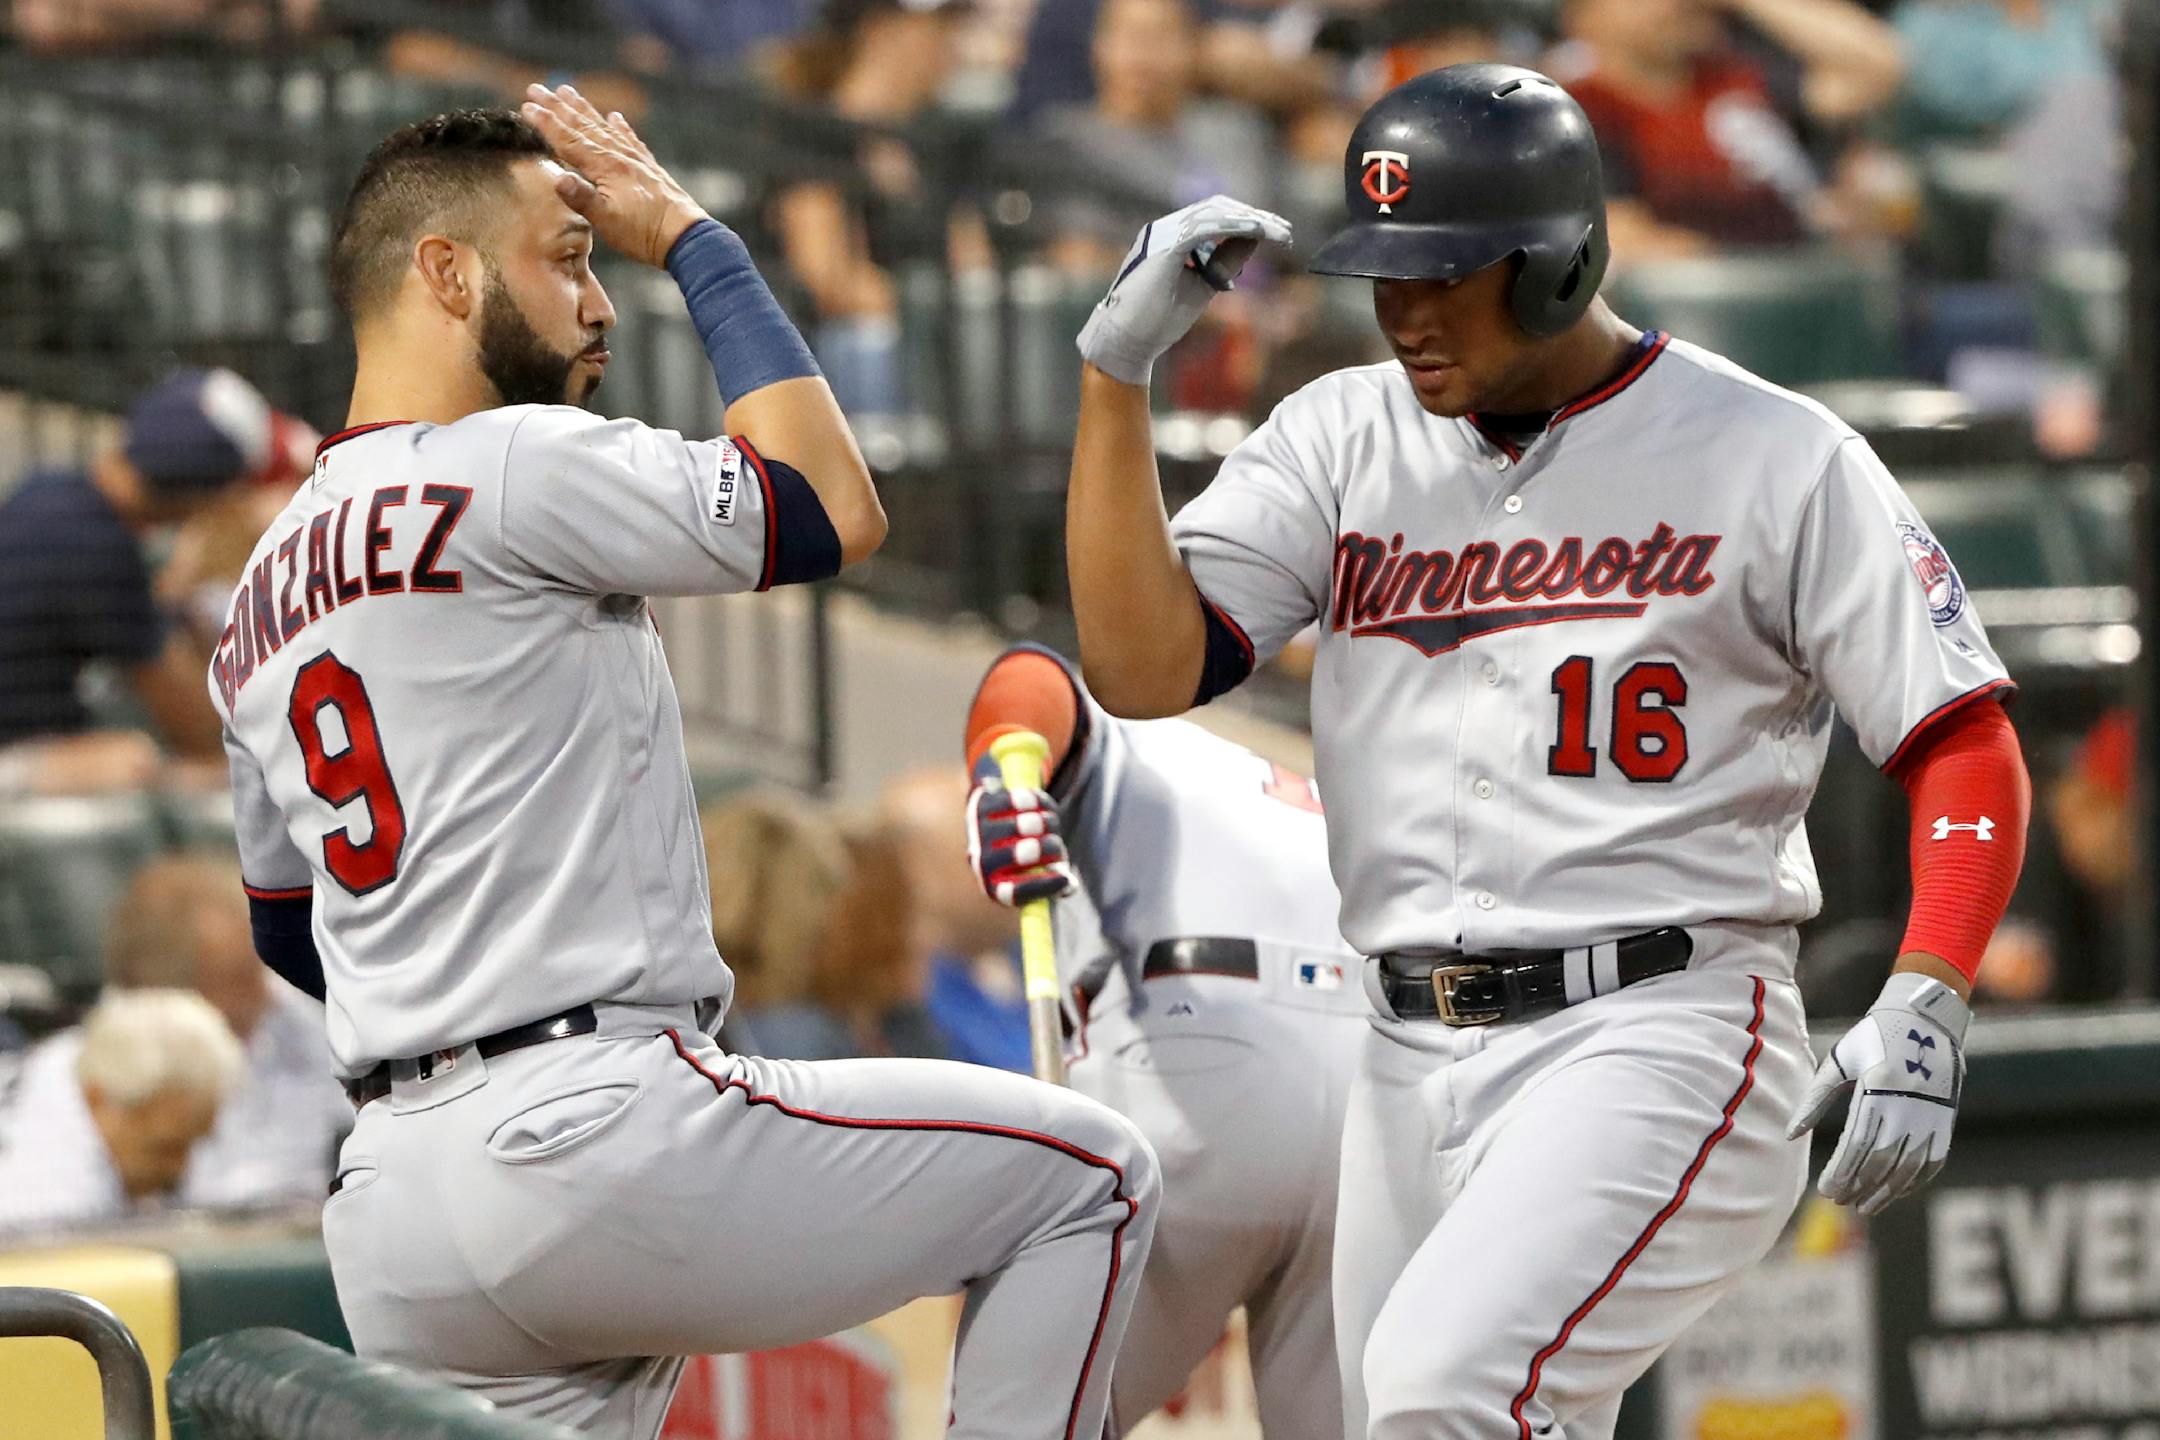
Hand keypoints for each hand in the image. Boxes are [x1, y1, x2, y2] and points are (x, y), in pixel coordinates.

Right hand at [521, 83, 708, 268]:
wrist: (684, 236)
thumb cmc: (644, 232)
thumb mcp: (607, 221)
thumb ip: (581, 198)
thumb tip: (557, 179)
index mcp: (606, 166)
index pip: (569, 140)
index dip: (546, 123)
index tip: (526, 105)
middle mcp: (620, 156)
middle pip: (583, 126)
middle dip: (558, 107)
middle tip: (537, 87)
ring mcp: (636, 160)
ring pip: (604, 127)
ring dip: (584, 110)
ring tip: (568, 91)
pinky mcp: (649, 168)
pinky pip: (630, 140)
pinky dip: (620, 127)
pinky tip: (616, 117)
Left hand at [965, 773, 1075, 906]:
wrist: (996, 823)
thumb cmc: (1029, 856)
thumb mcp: (1043, 873)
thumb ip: (1057, 882)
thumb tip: (1068, 885)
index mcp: (996, 886)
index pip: (1012, 893)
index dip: (1040, 887)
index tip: (1064, 879)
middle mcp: (981, 862)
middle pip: (1010, 857)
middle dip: (1041, 850)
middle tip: (1056, 846)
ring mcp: (978, 832)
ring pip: (1013, 827)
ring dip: (1041, 823)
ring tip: (1051, 823)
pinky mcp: (981, 805)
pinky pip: (1009, 801)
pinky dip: (1031, 801)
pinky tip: (1039, 805)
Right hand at [1076, 195, 1291, 386]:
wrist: (1126, 343)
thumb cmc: (1157, 321)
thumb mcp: (1202, 286)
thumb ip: (1225, 261)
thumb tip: (1255, 239)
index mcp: (1171, 236)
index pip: (1216, 215)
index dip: (1248, 220)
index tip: (1278, 233)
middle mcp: (1165, 228)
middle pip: (1218, 207)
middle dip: (1255, 216)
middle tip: (1286, 230)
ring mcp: (1161, 234)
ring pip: (1214, 213)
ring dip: (1251, 220)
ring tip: (1279, 233)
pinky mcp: (1163, 247)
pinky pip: (1204, 227)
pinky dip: (1234, 227)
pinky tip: (1257, 232)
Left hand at [1787, 972, 1969, 1215]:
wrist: (1926, 1021)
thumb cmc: (1872, 1039)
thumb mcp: (1839, 1061)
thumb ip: (1814, 1098)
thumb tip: (1790, 1134)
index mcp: (1878, 1088)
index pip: (1857, 1143)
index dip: (1842, 1172)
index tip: (1824, 1190)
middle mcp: (1907, 1106)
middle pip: (1881, 1160)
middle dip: (1859, 1186)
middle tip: (1838, 1201)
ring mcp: (1930, 1116)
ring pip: (1907, 1168)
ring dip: (1885, 1192)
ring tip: (1863, 1207)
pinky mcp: (1945, 1122)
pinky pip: (1932, 1162)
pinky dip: (1913, 1181)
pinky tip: (1895, 1192)